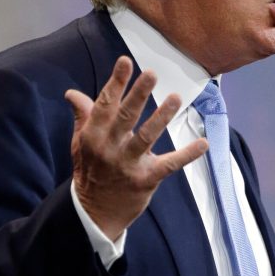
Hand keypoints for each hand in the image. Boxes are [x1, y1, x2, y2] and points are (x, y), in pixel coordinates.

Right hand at [66, 56, 207, 240]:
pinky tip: (203, 143)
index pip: (104, 104)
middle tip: (152, 74)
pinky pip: (169, 165)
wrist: (95, 213)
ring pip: (146, 137)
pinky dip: (187, 154)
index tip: (125, 62)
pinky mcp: (146, 180)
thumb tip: (72, 93)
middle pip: (125, 117)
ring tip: (175, 98)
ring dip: (162, 117)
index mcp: (93, 136)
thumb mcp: (81, 144)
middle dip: (139, 94)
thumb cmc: (91, 172)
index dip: (116, 82)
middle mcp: (109, 149)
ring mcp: (128, 165)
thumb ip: (83, 116)